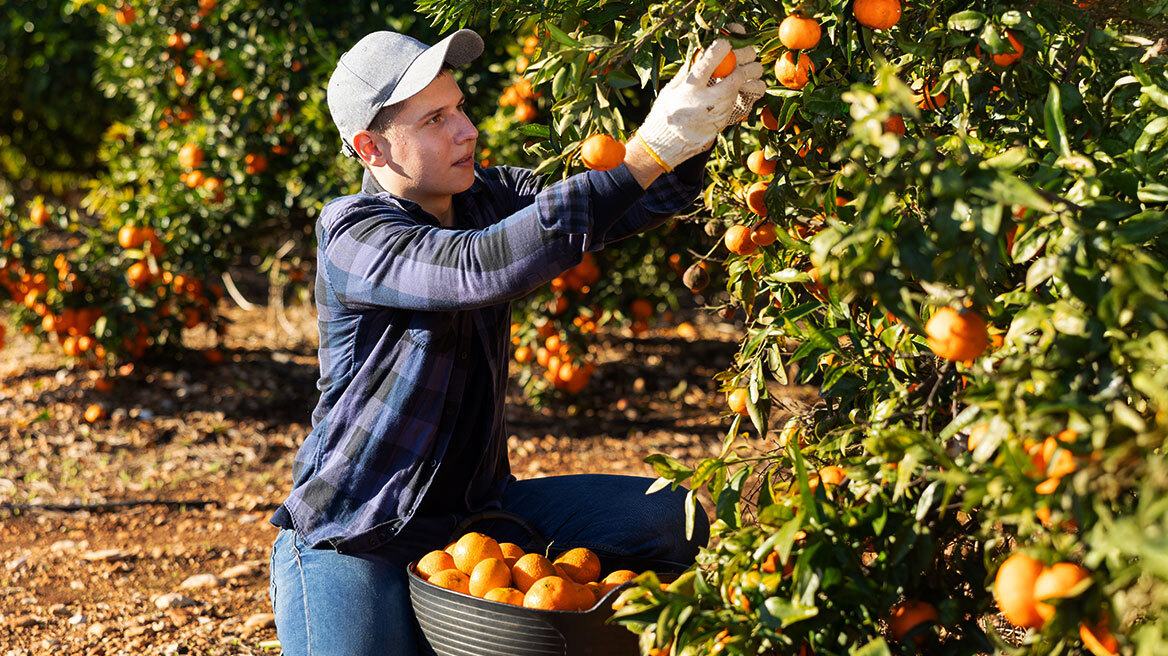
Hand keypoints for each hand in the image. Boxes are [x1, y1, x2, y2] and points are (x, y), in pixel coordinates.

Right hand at [635, 39, 764, 170]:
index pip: (708, 64)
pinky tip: (740, 85)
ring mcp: (717, 114)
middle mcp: (705, 102)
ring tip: (748, 70)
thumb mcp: (670, 89)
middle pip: (734, 79)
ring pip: (741, 91)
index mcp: (689, 90)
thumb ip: (688, 71)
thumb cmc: (666, 112)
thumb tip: (703, 51)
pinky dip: (743, 91)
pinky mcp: (723, 122)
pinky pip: (740, 103)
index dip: (720, 49)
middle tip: (747, 54)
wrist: (668, 144)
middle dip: (744, 65)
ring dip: (749, 78)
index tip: (725, 42)